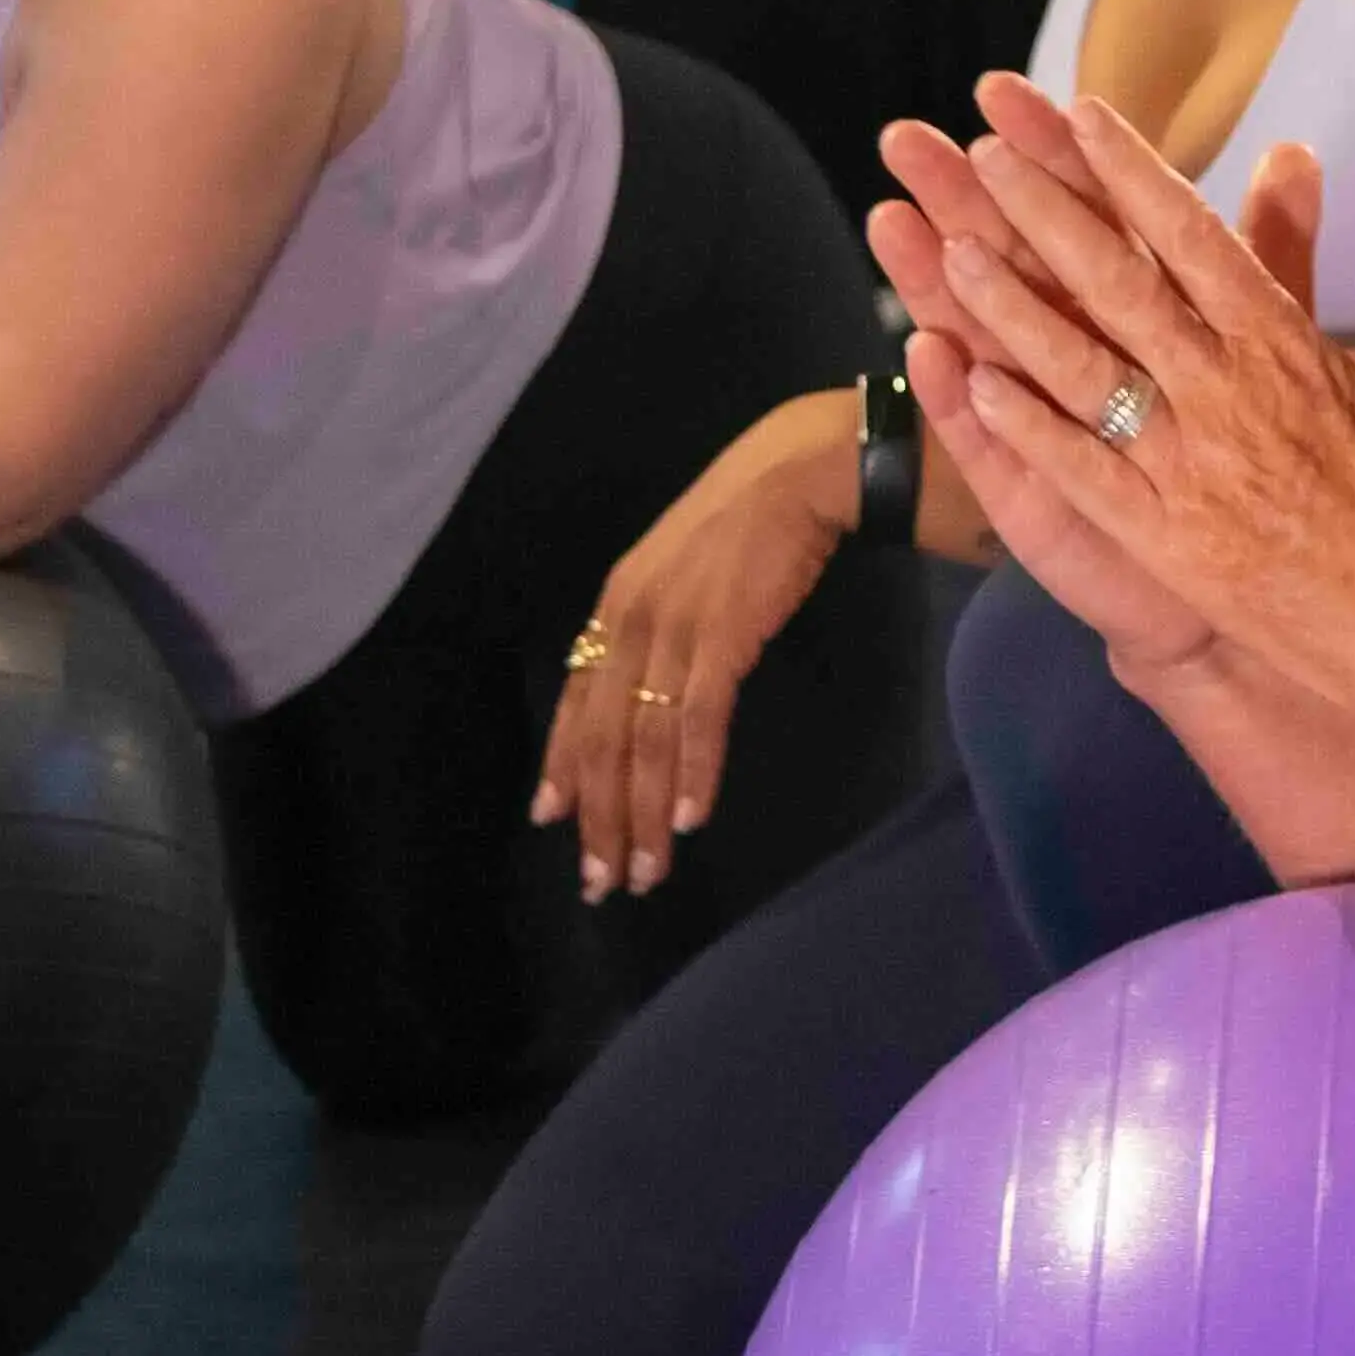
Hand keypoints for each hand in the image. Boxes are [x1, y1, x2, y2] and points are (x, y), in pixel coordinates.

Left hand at [535, 389, 857, 901]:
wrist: (798, 475)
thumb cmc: (745, 527)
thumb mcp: (680, 577)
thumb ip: (656, 631)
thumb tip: (646, 694)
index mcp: (614, 609)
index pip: (576, 705)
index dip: (563, 768)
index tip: (556, 824)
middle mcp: (630, 622)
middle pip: (602, 738)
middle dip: (602, 818)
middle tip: (603, 881)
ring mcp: (673, 629)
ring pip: (646, 742)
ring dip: (647, 815)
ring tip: (649, 872)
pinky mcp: (722, 636)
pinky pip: (697, 720)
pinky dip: (694, 774)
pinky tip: (692, 819)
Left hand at [903, 73, 1354, 720]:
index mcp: (1289, 345)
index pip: (1194, 235)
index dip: (1131, 170)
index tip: (1079, 115)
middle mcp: (1231, 389)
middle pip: (1120, 282)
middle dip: (1047, 213)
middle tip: (983, 154)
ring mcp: (1191, 462)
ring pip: (1083, 366)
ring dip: (1014, 306)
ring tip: (952, 249)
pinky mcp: (1164, 535)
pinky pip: (1079, 467)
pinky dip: (1022, 424)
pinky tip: (967, 382)